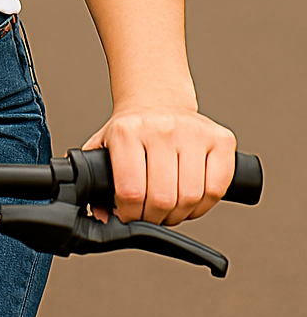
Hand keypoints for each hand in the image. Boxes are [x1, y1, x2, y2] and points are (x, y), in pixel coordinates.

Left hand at [83, 105, 236, 225]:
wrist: (158, 99)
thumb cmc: (133, 129)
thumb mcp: (104, 147)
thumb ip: (95, 181)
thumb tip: (104, 217)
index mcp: (127, 130)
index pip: (131, 191)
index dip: (130, 214)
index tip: (128, 215)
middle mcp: (161, 127)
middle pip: (162, 198)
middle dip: (155, 218)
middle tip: (151, 214)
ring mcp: (193, 131)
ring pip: (191, 197)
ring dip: (179, 214)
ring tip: (169, 208)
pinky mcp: (221, 139)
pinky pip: (216, 189)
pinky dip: (204, 205)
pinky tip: (191, 199)